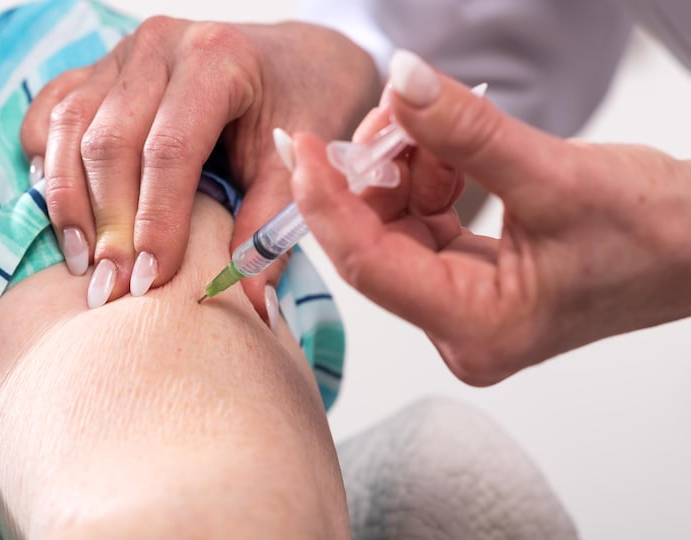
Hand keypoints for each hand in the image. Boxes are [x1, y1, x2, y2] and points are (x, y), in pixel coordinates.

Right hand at [19, 16, 379, 316]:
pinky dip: (47, 162)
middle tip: (112, 288)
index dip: (156, 219)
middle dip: (108, 223)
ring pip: (69, 127)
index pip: (170, 148)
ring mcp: (121, 53)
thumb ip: (270, 226)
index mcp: (216, 59)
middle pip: (110, 141)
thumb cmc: (299, 107)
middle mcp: (160, 45)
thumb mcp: (296, 162)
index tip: (152, 280)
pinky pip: (50, 111)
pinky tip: (62, 212)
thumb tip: (251, 300)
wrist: (292, 59)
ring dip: (67, 202)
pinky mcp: (97, 69)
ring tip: (82, 263)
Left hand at [291, 50, 690, 384]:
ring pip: (399, 227)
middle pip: (378, 243)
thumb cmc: (659, 234)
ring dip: (406, 168)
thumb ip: (469, 133)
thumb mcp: (556, 175)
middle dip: (375, 172)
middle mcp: (463, 328)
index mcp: (478, 328)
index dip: (326, 200)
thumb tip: (401, 82)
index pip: (369, 264)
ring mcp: (467, 305)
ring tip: (435, 122)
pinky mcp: (475, 279)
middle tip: (392, 112)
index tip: (301, 146)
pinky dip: (430, 177)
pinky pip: (427, 222)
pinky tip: (451, 146)